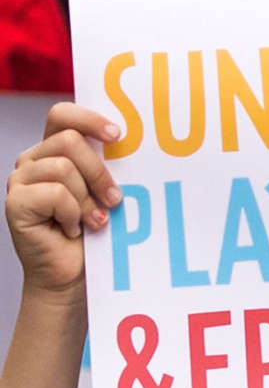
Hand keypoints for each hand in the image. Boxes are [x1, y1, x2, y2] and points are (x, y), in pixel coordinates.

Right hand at [5, 102, 121, 304]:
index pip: (63, 114)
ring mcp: (20, 180)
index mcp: (55, 148)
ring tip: (96, 219)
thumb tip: (135, 142)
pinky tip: (73, 229)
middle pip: (70, 140)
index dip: (90, 119)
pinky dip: (73, 213)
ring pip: (64, 167)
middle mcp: (34, 159)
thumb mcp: (105, 187)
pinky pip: (55, 193)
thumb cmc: (94, 227)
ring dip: (88, 197)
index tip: (118, 135)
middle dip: (99, 171)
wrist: (74, 273)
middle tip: (115, 198)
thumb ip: (109, 162)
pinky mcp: (14, 203)